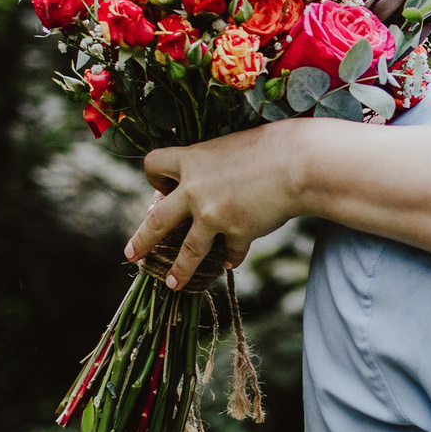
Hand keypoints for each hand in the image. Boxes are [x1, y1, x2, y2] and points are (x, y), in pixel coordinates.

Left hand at [122, 120, 320, 286]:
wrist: (299, 162)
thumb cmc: (271, 146)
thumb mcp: (231, 146)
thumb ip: (212, 164)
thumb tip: (203, 183)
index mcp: (191, 161)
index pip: (153, 166)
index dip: (155, 179)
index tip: (160, 189)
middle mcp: (194, 190)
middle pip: (156, 220)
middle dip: (142, 240)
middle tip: (131, 254)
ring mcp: (213, 215)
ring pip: (187, 251)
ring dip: (179, 270)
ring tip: (172, 284)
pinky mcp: (237, 232)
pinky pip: (229, 252)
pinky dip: (231, 257)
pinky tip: (230, 261)